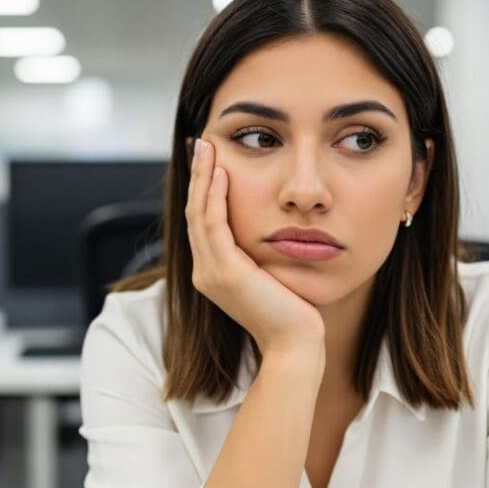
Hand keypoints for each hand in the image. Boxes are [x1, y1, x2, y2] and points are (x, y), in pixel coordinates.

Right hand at [185, 137, 325, 356]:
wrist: (295, 344)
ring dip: (202, 177)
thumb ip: (260, 254)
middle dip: (197, 175)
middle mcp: (205, 272)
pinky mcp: (224, 272)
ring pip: (198, 213)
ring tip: (207, 148)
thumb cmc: (293, 313)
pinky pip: (213, 224)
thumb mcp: (271, 275)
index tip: (209, 160)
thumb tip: (269, 226)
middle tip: (201, 143)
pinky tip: (221, 173)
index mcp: (213, 273)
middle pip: (193, 212)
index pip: (201, 222)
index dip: (202, 189)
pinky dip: (214, 196)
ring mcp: (210, 273)